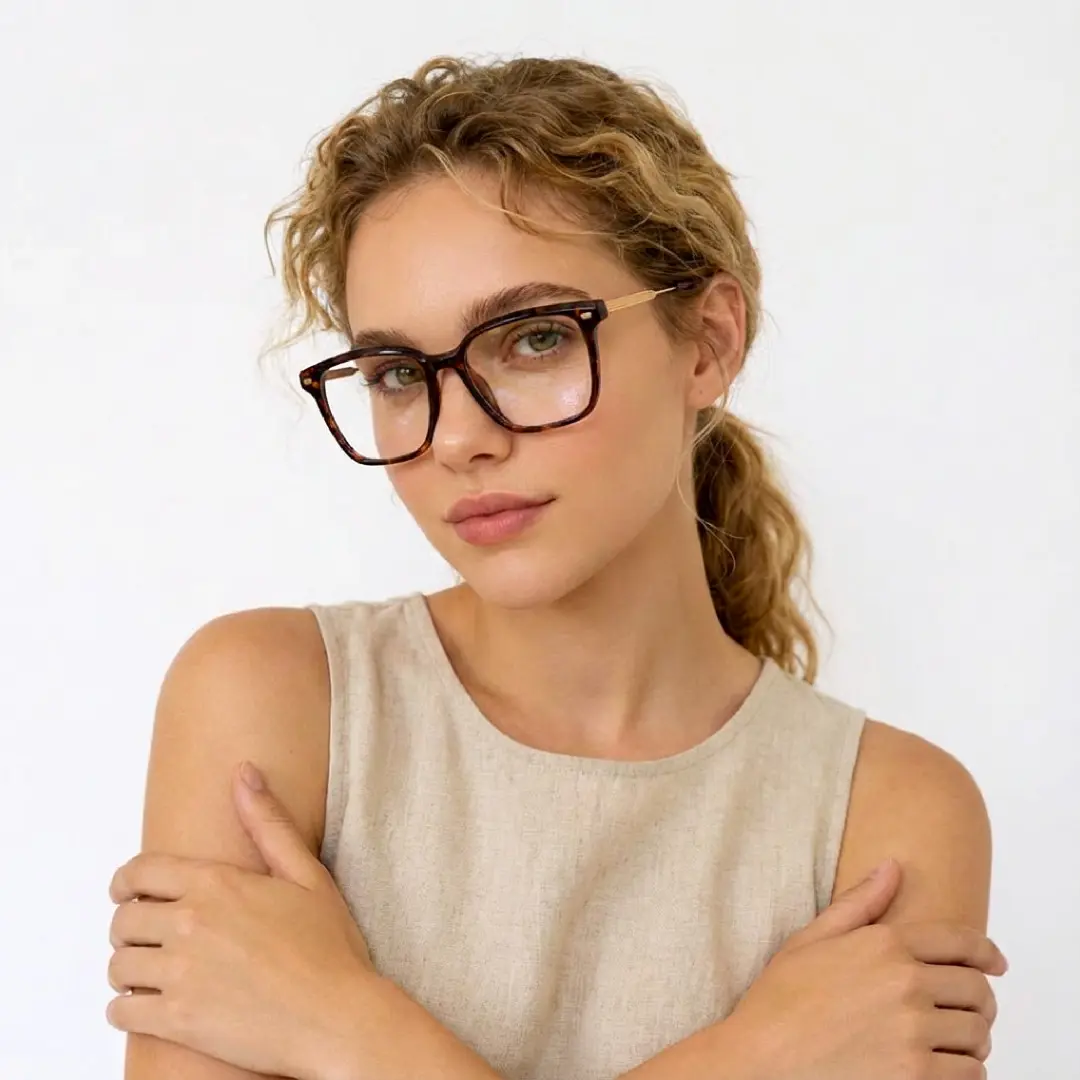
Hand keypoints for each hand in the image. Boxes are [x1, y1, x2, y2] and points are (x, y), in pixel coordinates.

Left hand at [107, 761, 378, 1079]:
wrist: (337, 1018)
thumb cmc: (329, 948)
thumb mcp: (306, 874)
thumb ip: (268, 823)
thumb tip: (244, 773)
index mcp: (217, 884)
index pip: (139, 872)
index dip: (126, 881)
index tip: (128, 891)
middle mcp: (190, 924)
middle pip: (123, 919)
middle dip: (130, 926)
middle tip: (146, 935)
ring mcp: (180, 974)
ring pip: (118, 966)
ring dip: (127, 968)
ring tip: (149, 971)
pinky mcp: (177, 1021)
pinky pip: (120, 1012)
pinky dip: (125, 1008)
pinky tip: (147, 1005)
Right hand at [719, 859, 1007, 1079]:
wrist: (760, 1061)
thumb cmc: (778, 1002)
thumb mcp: (810, 940)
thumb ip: (859, 904)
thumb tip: (892, 868)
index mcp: (883, 945)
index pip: (961, 942)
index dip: (987, 953)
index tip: (995, 964)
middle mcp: (906, 984)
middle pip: (976, 990)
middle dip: (978, 1001)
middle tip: (967, 1012)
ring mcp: (913, 1032)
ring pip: (977, 1035)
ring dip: (971, 1040)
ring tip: (952, 1044)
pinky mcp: (915, 1076)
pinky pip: (970, 1074)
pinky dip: (965, 1073)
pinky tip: (942, 1069)